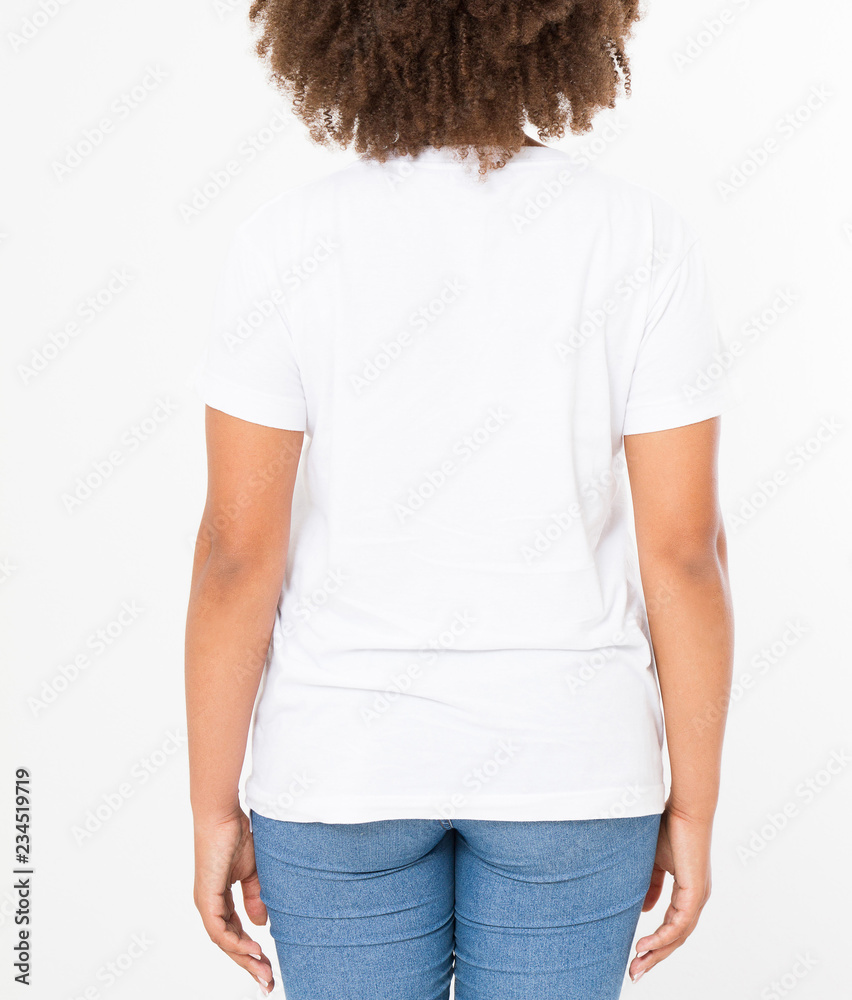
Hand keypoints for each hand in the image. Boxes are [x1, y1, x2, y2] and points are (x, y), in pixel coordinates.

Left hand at [192, 808, 275, 994]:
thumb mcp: (252, 872)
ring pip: (223, 941)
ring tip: (263, 971)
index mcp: (219, 899)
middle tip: (268, 982)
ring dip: (244, 958)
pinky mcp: (206, 897)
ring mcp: (206, 902)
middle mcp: (210, 905)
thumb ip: (255, 896)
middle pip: (229, 943)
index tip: (268, 965)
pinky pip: (219, 929)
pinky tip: (252, 949)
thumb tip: (260, 923)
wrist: (222, 816)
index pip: (234, 933)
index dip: (250, 950)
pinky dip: (235, 942)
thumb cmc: (235, 835)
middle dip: (249, 964)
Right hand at [628, 803, 712, 982]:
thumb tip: (643, 909)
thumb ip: (651, 885)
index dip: (655, 942)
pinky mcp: (695, 892)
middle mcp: (697, 899)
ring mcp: (698, 897)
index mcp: (689, 892)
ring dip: (657, 953)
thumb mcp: (654, 861)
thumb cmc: (669, 827)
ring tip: (637, 965)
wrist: (686, 809)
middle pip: (676, 938)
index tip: (635, 955)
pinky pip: (679, 924)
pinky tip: (646, 946)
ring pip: (678, 936)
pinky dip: (662, 937)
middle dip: (654, 957)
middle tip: (635, 973)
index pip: (672, 926)